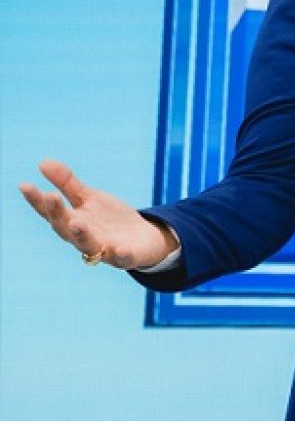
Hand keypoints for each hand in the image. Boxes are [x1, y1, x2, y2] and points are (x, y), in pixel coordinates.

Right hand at [19, 159, 177, 268]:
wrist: (144, 240)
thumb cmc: (109, 220)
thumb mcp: (90, 198)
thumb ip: (68, 184)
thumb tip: (42, 162)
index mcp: (73, 222)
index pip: (51, 212)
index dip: (37, 201)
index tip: (24, 185)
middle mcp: (84, 238)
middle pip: (66, 228)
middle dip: (58, 213)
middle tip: (51, 196)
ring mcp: (105, 250)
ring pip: (89, 246)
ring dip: (82, 235)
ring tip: (77, 222)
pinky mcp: (127, 258)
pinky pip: (123, 258)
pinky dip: (122, 254)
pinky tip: (121, 248)